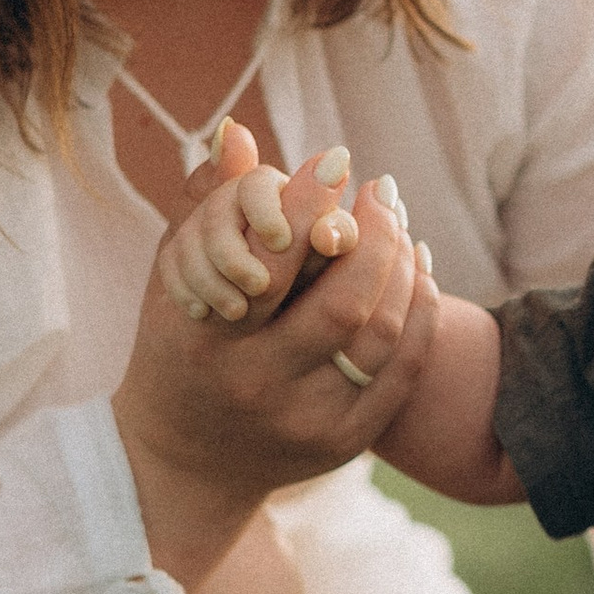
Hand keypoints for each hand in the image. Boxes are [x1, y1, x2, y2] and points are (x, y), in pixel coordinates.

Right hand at [114, 130, 438, 580]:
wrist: (186, 460)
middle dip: (376, 234)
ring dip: (404, 266)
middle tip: (381, 192)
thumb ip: (204, 206)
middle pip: (346, 298)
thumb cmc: (179, 347)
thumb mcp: (172, 279)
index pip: (274, 258)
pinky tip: (418, 273)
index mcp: (205, 338)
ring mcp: (306, 420)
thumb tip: (238, 133)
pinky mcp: (346, 443)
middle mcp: (256, 384)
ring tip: (401, 226)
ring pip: (384, 331)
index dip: (313, 202)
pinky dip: (421, 312)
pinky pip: (404, 368)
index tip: (337, 160)